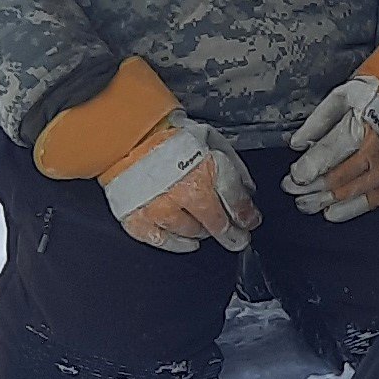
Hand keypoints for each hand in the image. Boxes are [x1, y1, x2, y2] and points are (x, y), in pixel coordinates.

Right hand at [104, 115, 259, 253]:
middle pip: (217, 223)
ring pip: (191, 233)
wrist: (128, 134)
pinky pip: (161, 240)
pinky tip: (188, 242)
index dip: (247, 214)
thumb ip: (232, 166)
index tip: (251, 220)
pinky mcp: (138, 217)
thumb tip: (247, 190)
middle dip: (232, 234)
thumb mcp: (211, 140)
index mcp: (205, 170)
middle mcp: (184, 193)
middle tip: (237, 238)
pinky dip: (177, 244)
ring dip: (203, 233)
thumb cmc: (170, 135)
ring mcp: (160, 208)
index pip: (235, 201)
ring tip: (207, 230)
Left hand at [285, 71, 378, 222]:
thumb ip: (319, 120)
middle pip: (334, 179)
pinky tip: (331, 212)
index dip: (305, 170)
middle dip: (308, 188)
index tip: (293, 177)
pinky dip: (347, 210)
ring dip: (323, 201)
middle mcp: (377, 155)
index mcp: (362, 130)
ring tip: (305, 203)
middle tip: (292, 190)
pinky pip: (369, 204)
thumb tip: (298, 143)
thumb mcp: (345, 95)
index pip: (325, 158)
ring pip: (348, 195)